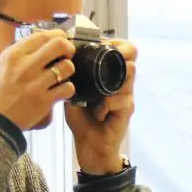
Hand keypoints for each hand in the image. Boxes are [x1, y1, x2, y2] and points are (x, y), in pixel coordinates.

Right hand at [0, 30, 75, 132]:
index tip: (60, 39)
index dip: (57, 35)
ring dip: (68, 70)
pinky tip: (60, 91)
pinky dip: (67, 89)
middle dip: (68, 47)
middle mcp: (27, 65)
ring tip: (62, 75)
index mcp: (13, 55)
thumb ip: (15, 56)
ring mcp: (37, 83)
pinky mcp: (45, 100)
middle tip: (67, 54)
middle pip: (59, 45)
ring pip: (67, 67)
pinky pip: (67, 88)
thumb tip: (32, 48)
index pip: (42, 36)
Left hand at [65, 39, 136, 175]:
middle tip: (106, 56)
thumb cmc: (82, 121)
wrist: (91, 148)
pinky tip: (98, 113)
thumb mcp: (74, 96)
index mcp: (108, 77)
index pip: (120, 52)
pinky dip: (107, 104)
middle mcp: (121, 83)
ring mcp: (126, 96)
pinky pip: (120, 99)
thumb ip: (72, 80)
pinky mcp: (127, 110)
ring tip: (99, 89)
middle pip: (130, 57)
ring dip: (112, 77)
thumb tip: (61, 61)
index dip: (115, 44)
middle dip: (121, 52)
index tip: (101, 43)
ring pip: (129, 73)